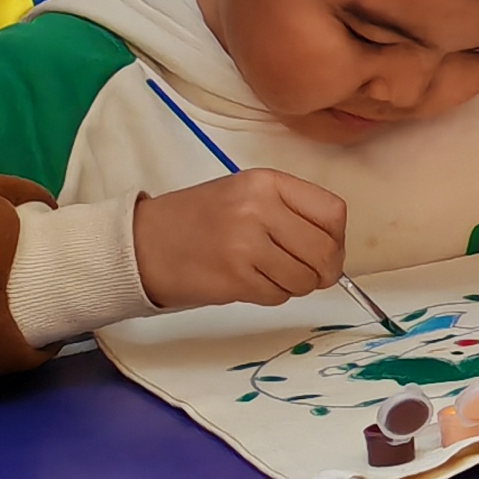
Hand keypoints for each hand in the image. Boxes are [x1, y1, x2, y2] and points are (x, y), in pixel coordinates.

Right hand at [132, 169, 349, 310]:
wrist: (141, 243)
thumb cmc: (197, 220)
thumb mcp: (246, 194)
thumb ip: (290, 211)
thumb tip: (333, 247)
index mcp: (266, 182)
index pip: (333, 212)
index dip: (337, 238)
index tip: (329, 248)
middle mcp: (259, 209)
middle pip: (325, 250)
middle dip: (325, 270)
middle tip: (312, 275)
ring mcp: (246, 244)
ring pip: (304, 278)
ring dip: (295, 285)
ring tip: (270, 274)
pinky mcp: (234, 277)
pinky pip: (278, 295)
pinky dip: (271, 295)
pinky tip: (249, 282)